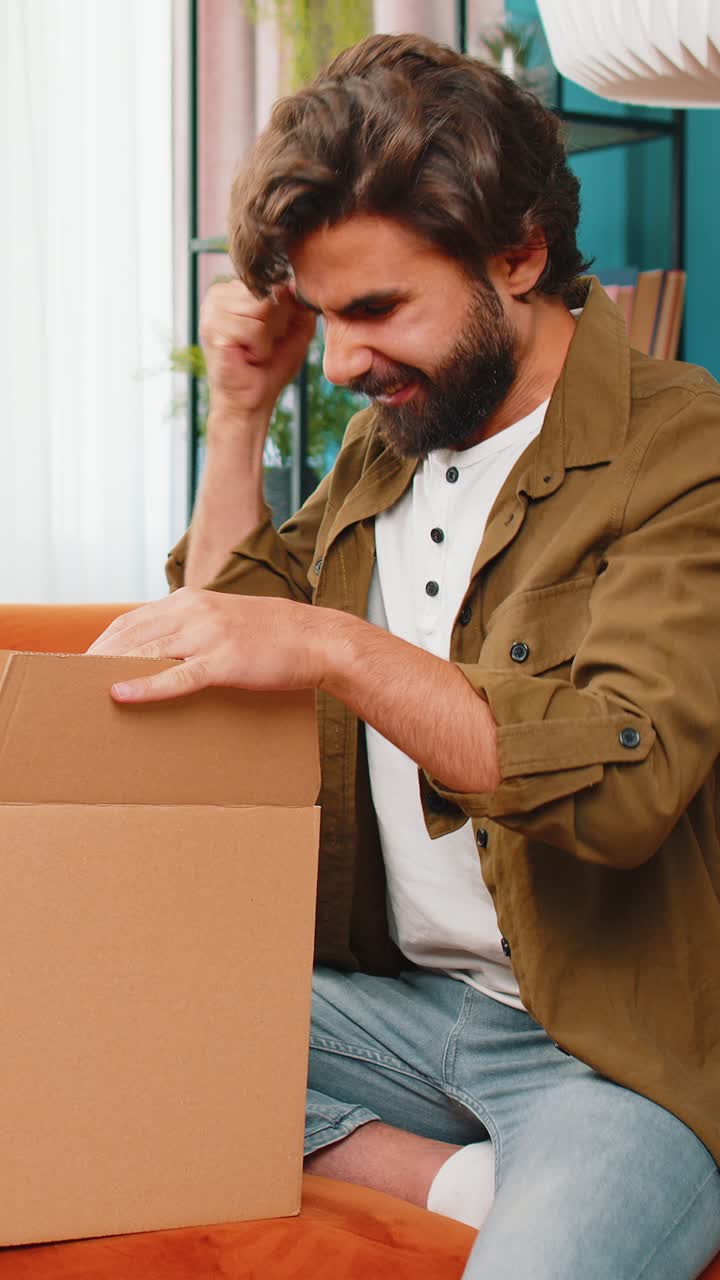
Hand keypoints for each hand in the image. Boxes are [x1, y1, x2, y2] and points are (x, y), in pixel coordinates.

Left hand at [87, 588, 329, 702]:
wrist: (317, 639)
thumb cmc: (273, 636)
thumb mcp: (225, 620)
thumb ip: (192, 629)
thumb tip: (160, 651)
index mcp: (190, 599)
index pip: (131, 619)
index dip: (101, 643)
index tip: (80, 663)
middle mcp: (193, 611)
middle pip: (129, 635)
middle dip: (96, 659)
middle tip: (69, 684)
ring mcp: (208, 635)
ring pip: (146, 652)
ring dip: (110, 670)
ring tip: (80, 691)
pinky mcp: (223, 661)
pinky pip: (177, 675)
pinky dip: (145, 685)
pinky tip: (120, 694)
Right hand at [200, 279, 315, 424]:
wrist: (252, 401)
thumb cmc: (271, 366)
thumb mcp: (296, 329)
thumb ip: (299, 303)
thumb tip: (296, 283)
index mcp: (235, 289)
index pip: (273, 281)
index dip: (282, 312)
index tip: (270, 334)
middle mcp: (219, 294)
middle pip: (268, 292)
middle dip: (275, 324)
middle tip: (261, 345)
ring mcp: (211, 310)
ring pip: (261, 308)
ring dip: (266, 338)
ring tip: (254, 351)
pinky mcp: (213, 329)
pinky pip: (253, 327)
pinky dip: (259, 348)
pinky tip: (247, 357)